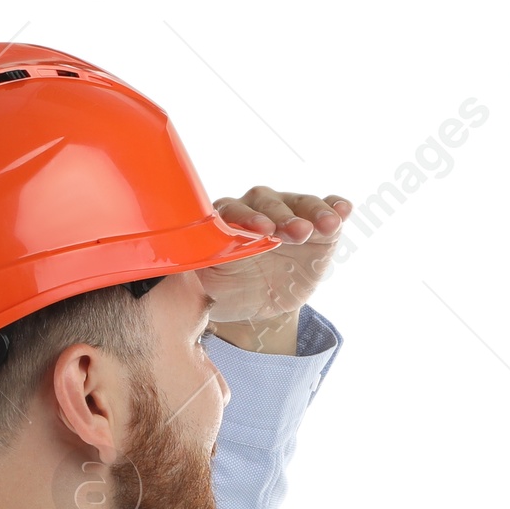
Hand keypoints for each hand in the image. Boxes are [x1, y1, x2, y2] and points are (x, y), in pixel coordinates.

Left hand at [200, 187, 351, 351]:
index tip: (263, 232)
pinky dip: (335, 208)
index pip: (235, 211)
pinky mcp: (316, 225)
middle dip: (284, 217)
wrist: (259, 305)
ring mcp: (288, 213)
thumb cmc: (227, 292)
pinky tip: (343, 211)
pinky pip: (327, 209)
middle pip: (269, 203)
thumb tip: (166, 270)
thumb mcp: (204, 288)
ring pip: (299, 203)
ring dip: (314, 212)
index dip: (249, 219)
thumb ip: (190, 274)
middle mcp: (257, 209)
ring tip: (326, 227)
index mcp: (226, 220)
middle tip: (297, 233)